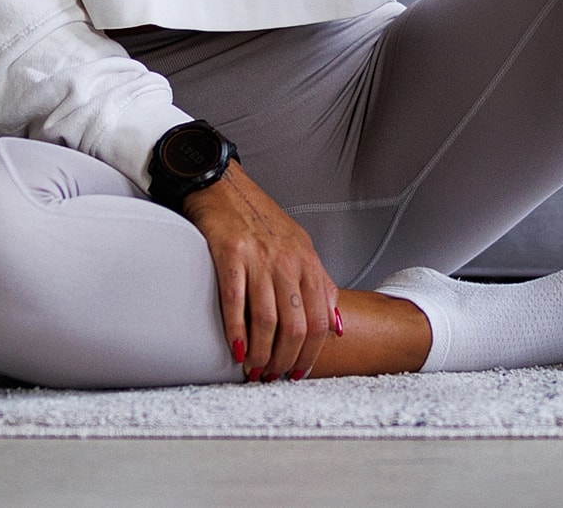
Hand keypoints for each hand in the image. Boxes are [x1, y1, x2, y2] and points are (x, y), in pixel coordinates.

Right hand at [181, 160, 339, 381]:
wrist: (225, 186)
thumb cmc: (261, 220)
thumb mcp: (300, 247)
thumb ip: (321, 285)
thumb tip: (337, 328)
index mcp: (308, 261)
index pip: (320, 320)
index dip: (310, 353)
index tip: (298, 373)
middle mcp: (287, 260)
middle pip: (295, 326)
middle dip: (284, 360)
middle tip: (272, 377)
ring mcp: (259, 257)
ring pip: (267, 320)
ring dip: (260, 354)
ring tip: (254, 370)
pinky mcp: (230, 254)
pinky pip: (235, 301)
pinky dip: (236, 331)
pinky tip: (235, 349)